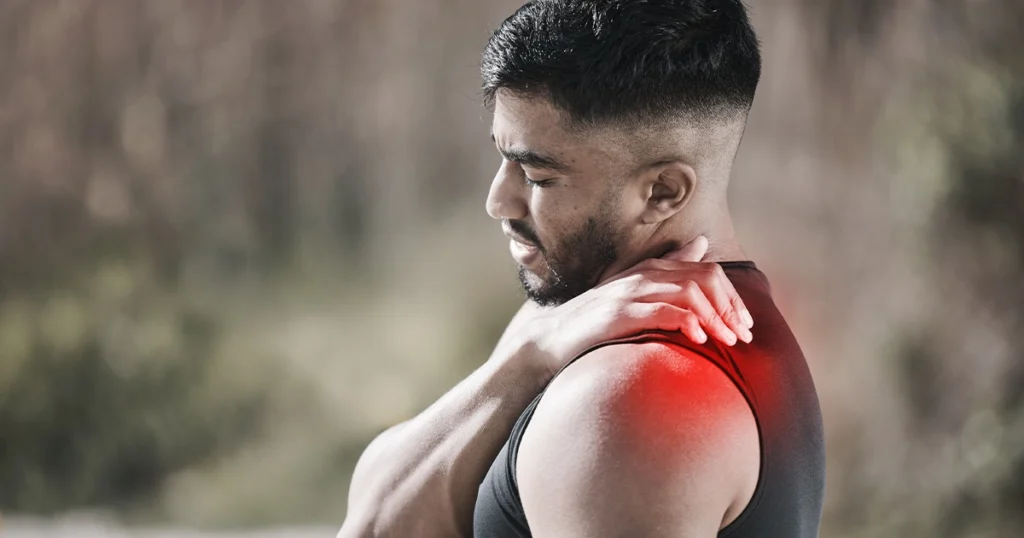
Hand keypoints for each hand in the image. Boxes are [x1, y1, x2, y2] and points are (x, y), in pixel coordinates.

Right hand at [504, 236, 753, 380]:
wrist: (549, 338)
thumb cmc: (594, 320)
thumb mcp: (634, 291)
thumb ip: (668, 267)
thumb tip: (702, 242)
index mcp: (649, 268)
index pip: (706, 269)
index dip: (732, 295)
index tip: (745, 324)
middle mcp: (642, 275)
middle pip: (703, 278)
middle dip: (730, 307)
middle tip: (743, 337)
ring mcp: (628, 293)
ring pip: (687, 293)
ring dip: (715, 318)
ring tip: (728, 342)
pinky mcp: (617, 314)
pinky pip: (660, 311)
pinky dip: (685, 322)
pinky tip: (698, 338)